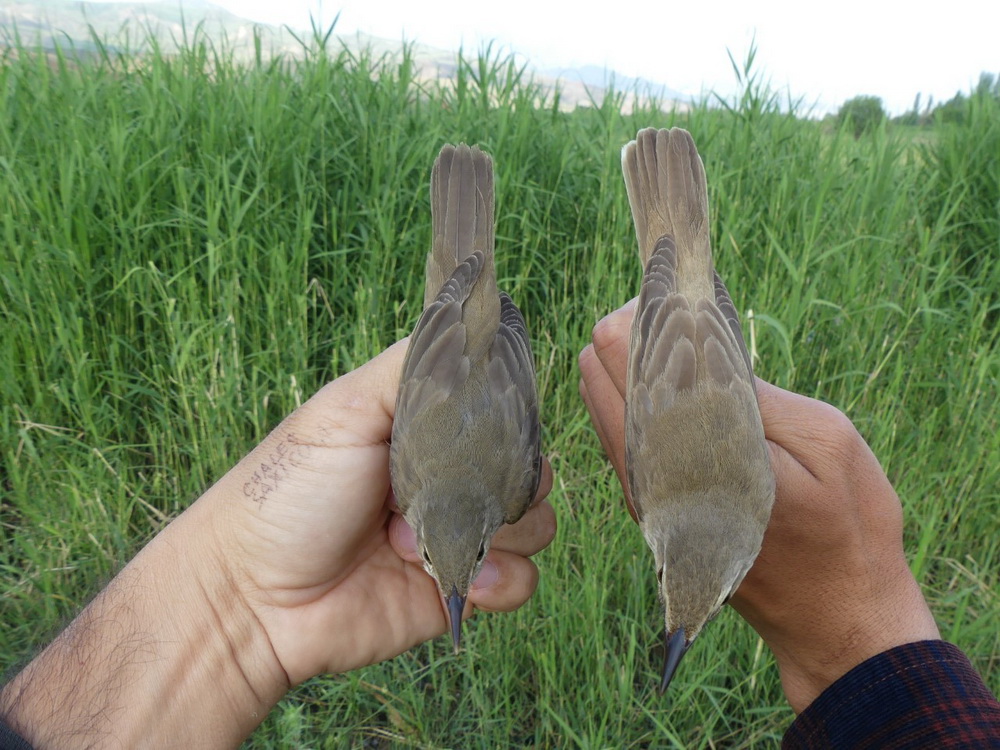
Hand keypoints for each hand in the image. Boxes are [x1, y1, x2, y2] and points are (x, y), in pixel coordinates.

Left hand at [0, 339, 554, 747]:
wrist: (253, 599)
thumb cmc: (289, 493)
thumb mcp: (346, 407)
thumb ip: (413, 368)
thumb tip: (471, 330)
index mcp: (427, 430)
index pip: (502, 410)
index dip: (508, 417)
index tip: (485, 428)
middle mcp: (450, 478)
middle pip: (529, 464)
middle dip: (508, 479)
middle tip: (446, 490)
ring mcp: (460, 534)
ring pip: (537, 521)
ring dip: (496, 533)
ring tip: (421, 541)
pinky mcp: (462, 589)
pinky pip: (522, 579)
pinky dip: (497, 581)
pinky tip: (450, 580)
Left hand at [579, 302, 938, 712]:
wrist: (837, 615)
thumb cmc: (848, 525)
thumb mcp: (821, 440)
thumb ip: (750, 392)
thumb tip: (694, 339)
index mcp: (686, 453)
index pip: (622, 362)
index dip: (639, 313)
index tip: (672, 287)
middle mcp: (648, 477)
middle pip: (598, 377)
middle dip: (629, 334)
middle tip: (680, 312)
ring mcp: (644, 495)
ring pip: (603, 407)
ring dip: (631, 367)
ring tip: (683, 343)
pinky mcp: (653, 507)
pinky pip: (623, 437)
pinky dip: (636, 399)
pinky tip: (673, 384)